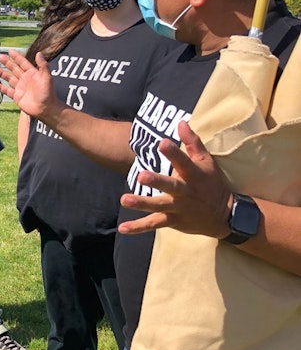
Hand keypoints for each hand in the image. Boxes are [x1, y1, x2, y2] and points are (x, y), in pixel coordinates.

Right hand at [0, 50, 57, 120]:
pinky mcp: (17, 96)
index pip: (23, 63)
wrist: (45, 109)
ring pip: (9, 78)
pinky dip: (0, 87)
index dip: (17, 57)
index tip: (10, 51)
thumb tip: (39, 53)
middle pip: (14, 69)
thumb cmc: (48, 94)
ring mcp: (20, 88)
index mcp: (32, 73)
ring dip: (2, 73)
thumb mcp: (47, 78)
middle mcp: (25, 79)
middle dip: (7, 62)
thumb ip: (43, 65)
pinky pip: (6, 90)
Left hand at [118, 120, 232, 238]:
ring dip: (141, 204)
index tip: (162, 142)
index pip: (184, 161)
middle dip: (156, 181)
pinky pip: (154, 224)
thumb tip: (180, 122)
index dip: (174, 152)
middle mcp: (185, 192)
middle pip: (170, 186)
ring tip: (124, 200)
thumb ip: (192, 142)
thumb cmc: (212, 183)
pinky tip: (122, 227)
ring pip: (158, 206)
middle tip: (141, 176)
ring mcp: (178, 208)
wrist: (226, 216)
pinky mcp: (173, 220)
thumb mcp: (207, 161)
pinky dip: (138, 227)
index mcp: (194, 175)